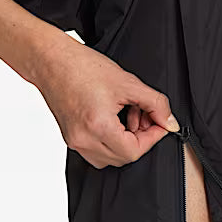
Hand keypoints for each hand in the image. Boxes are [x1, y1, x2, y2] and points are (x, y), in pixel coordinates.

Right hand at [33, 33, 178, 167]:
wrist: (51, 62)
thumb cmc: (83, 67)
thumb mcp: (128, 83)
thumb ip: (155, 104)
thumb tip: (170, 122)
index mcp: (98, 126)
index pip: (134, 151)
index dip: (152, 138)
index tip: (159, 123)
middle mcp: (84, 140)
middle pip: (124, 158)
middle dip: (140, 139)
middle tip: (143, 116)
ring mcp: (75, 142)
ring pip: (110, 159)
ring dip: (125, 143)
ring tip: (127, 117)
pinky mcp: (71, 139)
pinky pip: (96, 153)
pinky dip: (110, 142)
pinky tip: (112, 121)